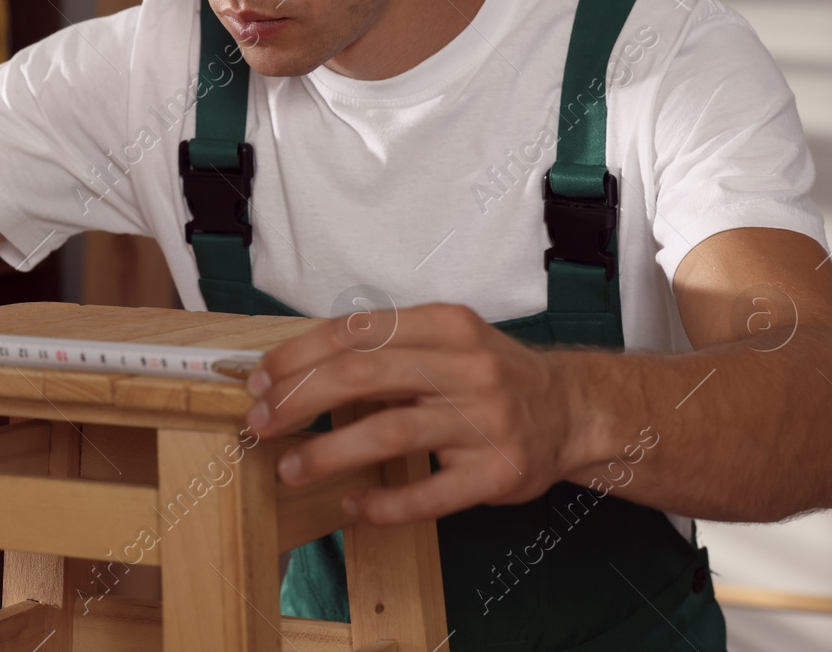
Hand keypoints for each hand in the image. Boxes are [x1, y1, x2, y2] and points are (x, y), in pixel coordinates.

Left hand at [242, 303, 583, 524]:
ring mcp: (486, 421)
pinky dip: (384, 504)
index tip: (261, 379)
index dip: (300, 355)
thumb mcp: (445, 342)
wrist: (570, 411)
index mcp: (448, 325)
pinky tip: (352, 506)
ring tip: (290, 469)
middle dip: (299, 399)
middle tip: (260, 423)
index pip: (357, 332)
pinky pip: (429, 495)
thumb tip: (294, 371)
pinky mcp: (497, 473)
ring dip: (328, 453)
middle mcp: (469, 367)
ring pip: (389, 433)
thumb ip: (384, 350)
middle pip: (364, 376)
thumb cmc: (489, 376)